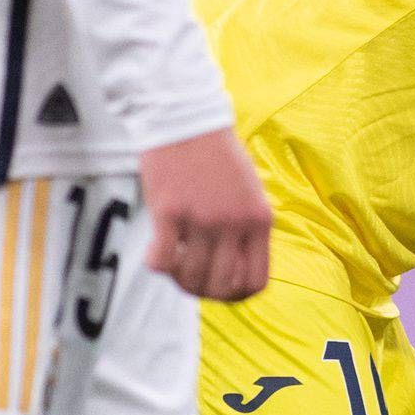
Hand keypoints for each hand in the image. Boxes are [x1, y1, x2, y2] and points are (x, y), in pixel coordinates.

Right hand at [137, 126, 271, 300]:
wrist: (186, 118)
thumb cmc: (215, 156)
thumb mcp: (249, 192)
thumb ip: (246, 230)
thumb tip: (233, 275)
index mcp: (260, 219)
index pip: (255, 282)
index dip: (234, 296)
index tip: (216, 288)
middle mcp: (235, 222)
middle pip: (221, 286)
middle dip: (202, 291)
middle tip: (188, 276)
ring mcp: (203, 217)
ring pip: (191, 277)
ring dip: (177, 278)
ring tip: (171, 260)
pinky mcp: (170, 210)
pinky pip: (162, 261)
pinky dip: (156, 264)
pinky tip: (154, 251)